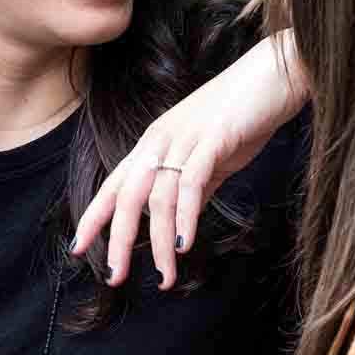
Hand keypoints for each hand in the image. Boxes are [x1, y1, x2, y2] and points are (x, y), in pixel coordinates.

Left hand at [72, 31, 307, 289]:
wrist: (276, 76)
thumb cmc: (246, 114)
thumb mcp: (212, 158)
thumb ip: (195, 188)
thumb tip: (182, 222)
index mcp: (155, 143)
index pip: (115, 184)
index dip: (94, 216)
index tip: (77, 247)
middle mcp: (161, 139)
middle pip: (126, 195)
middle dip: (117, 240)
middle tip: (115, 278)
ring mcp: (185, 138)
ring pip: (159, 197)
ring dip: (159, 242)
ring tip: (166, 275)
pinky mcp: (213, 138)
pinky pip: (191, 184)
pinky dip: (186, 218)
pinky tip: (186, 245)